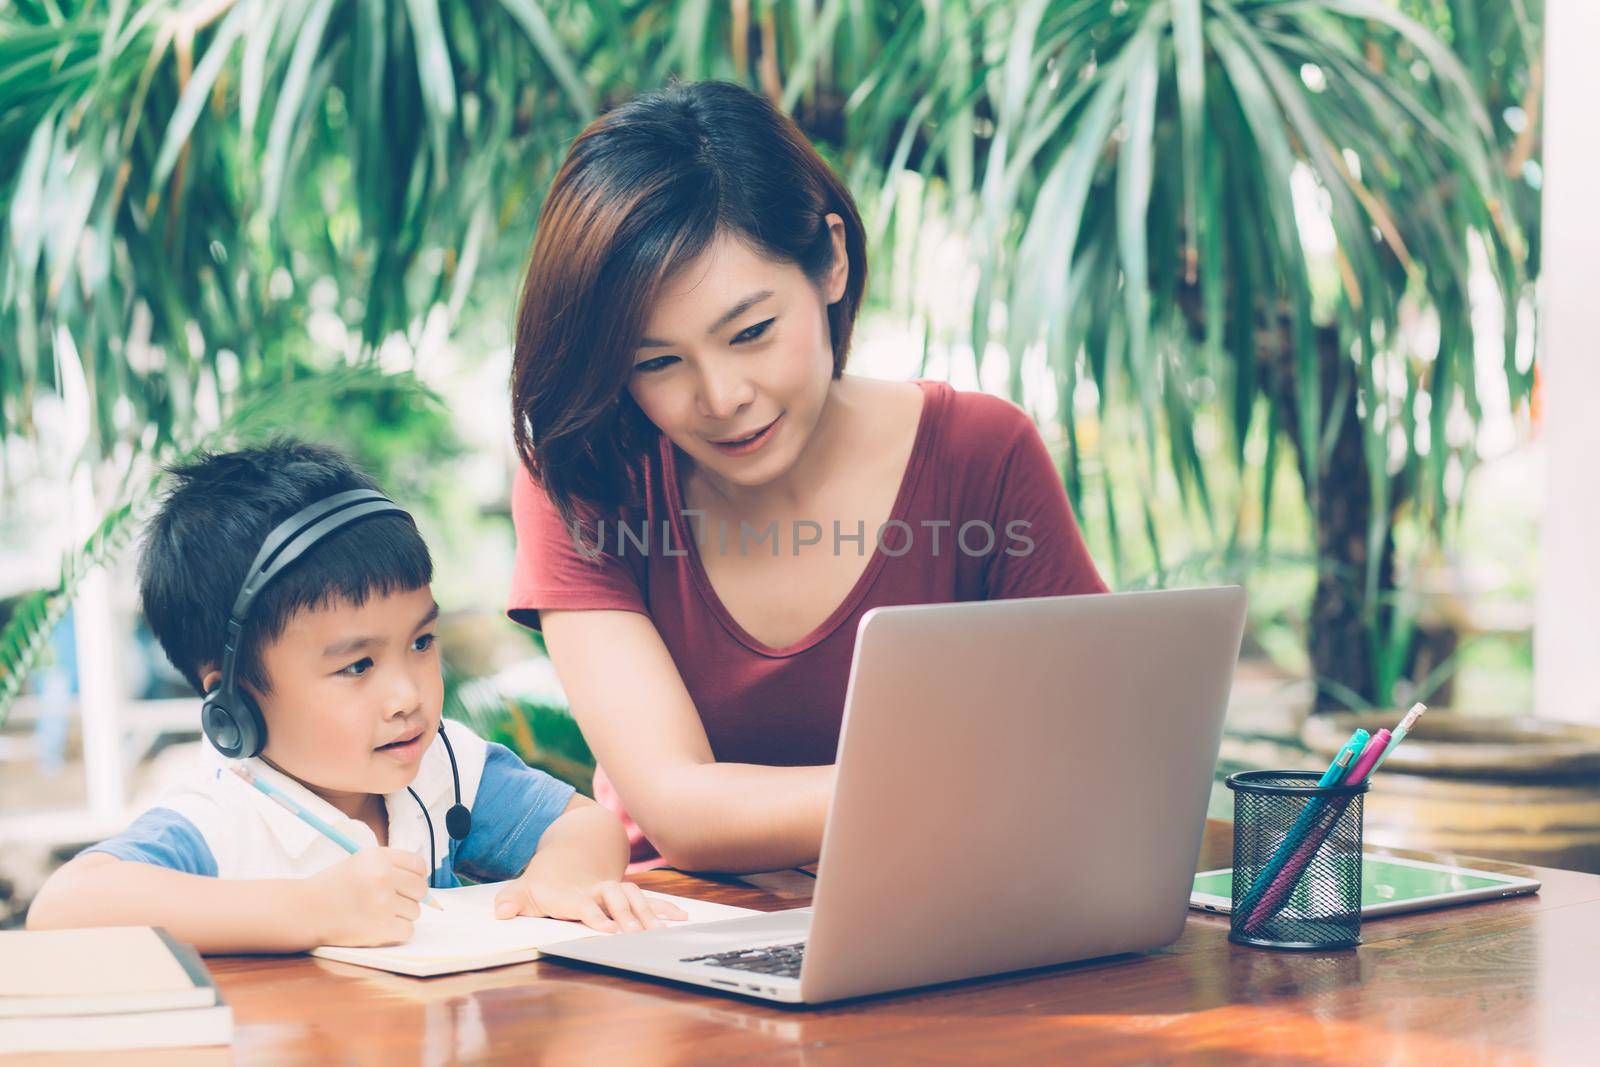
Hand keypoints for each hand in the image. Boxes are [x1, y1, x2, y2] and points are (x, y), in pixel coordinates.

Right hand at [306, 848, 428, 946]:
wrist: (305, 910)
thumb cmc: (333, 887)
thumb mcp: (360, 862)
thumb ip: (390, 866)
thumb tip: (422, 880)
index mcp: (378, 857)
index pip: (419, 865)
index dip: (417, 876)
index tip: (408, 884)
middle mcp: (383, 877)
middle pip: (421, 889)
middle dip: (411, 896)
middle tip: (393, 901)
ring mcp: (383, 903)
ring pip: (415, 911)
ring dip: (401, 915)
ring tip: (377, 913)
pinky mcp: (381, 928)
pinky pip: (407, 930)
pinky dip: (396, 931)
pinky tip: (378, 926)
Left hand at [493, 876, 688, 932]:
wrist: (572, 851)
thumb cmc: (545, 882)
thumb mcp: (523, 889)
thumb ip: (511, 900)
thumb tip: (500, 911)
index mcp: (571, 894)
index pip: (584, 905)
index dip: (596, 916)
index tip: (609, 929)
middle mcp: (596, 890)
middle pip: (615, 899)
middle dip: (627, 915)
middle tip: (638, 934)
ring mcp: (612, 890)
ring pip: (635, 898)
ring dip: (649, 914)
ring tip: (663, 931)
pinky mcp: (625, 895)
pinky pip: (647, 900)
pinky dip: (664, 908)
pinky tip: (682, 919)